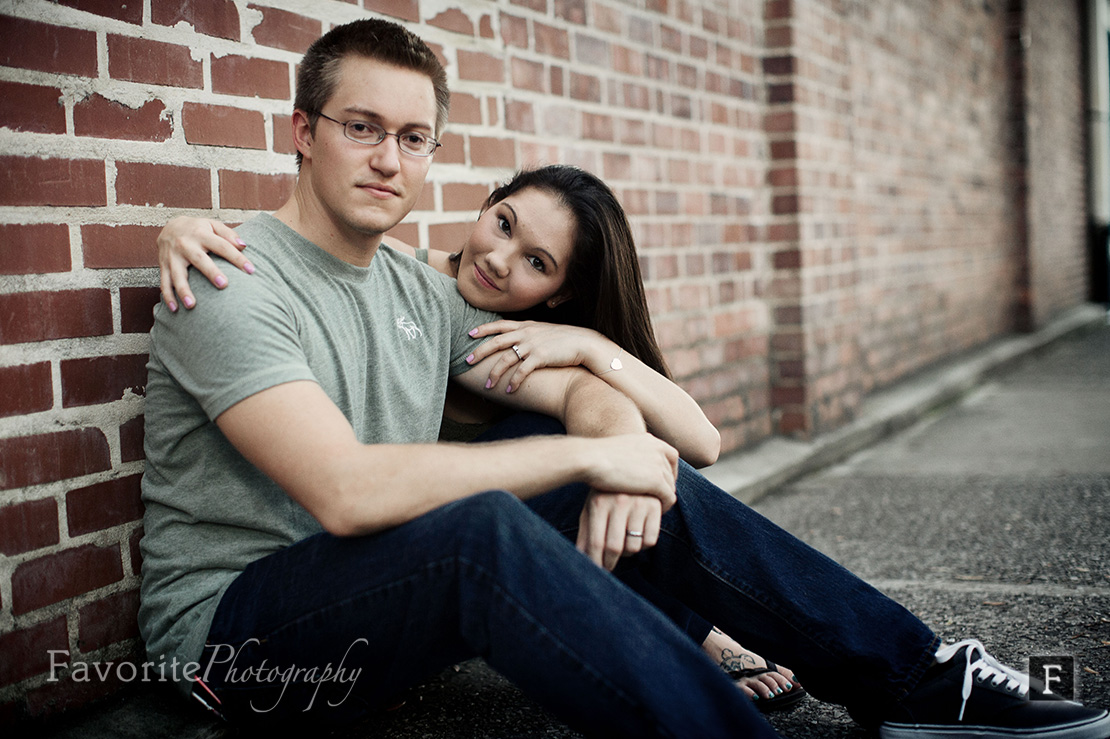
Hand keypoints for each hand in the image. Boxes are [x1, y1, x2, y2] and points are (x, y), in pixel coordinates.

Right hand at [158, 217, 252, 310]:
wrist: (168, 226)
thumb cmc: (197, 229)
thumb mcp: (212, 225)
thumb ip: (228, 234)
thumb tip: (244, 246)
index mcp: (201, 234)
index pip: (222, 246)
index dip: (237, 258)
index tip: (251, 270)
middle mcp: (185, 244)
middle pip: (199, 260)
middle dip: (211, 272)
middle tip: (223, 285)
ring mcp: (172, 256)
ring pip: (177, 274)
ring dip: (183, 290)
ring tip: (191, 306)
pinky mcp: (163, 265)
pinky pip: (164, 282)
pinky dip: (168, 296)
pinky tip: (175, 309)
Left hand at [466, 320, 614, 392]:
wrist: (584, 343)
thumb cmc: (565, 339)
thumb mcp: (544, 331)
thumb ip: (529, 333)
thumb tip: (518, 340)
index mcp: (526, 326)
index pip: (499, 325)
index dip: (483, 329)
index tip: (469, 334)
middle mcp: (527, 333)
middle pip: (496, 342)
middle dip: (479, 352)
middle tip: (466, 361)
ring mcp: (533, 345)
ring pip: (506, 359)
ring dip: (495, 373)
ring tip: (488, 385)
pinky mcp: (541, 357)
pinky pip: (522, 371)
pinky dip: (514, 382)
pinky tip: (509, 391)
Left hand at [577, 491, 662, 569]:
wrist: (629, 466)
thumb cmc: (605, 493)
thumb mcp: (591, 508)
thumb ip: (585, 533)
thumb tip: (580, 559)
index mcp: (599, 503)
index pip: (595, 542)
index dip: (595, 561)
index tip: (595, 571)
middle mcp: (619, 502)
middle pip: (614, 546)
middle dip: (609, 563)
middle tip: (607, 568)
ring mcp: (639, 503)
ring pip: (634, 546)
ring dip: (627, 553)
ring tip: (623, 543)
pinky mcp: (655, 505)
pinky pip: (650, 540)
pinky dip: (643, 544)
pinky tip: (638, 535)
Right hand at [580, 433, 678, 509]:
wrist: (590, 459)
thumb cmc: (594, 457)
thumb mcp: (618, 451)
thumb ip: (630, 456)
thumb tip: (630, 466)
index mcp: (649, 440)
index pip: (671, 456)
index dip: (669, 471)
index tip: (660, 483)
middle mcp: (657, 449)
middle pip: (671, 472)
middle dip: (666, 486)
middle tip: (658, 499)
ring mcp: (658, 464)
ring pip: (671, 486)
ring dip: (664, 498)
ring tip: (654, 509)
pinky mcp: (657, 480)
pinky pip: (669, 497)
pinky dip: (665, 506)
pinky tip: (655, 514)